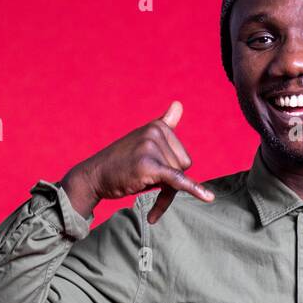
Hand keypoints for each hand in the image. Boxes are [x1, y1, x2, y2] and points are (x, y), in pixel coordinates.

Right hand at [64, 101, 214, 225]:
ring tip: (139, 181)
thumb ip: (164, 124)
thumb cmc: (121, 162)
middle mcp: (155, 132)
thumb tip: (179, 104)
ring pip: (179, 178)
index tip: (151, 171)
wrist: (94, 176)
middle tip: (143, 177)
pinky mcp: (149, 165)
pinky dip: (193, 190)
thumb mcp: (143, 140)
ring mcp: (151, 147)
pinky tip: (208, 198)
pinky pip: (176, 180)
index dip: (170, 170)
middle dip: (168, 180)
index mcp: (158, 126)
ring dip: (163, 191)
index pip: (182, 156)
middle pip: (183, 166)